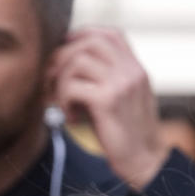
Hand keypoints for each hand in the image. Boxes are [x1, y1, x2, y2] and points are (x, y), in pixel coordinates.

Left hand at [50, 28, 166, 191]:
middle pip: (89, 42)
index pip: (110, 34)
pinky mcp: (108, 101)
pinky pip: (72, 86)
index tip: (65, 53)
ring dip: (60, 81)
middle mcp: (131, 71)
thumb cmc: (124, 132)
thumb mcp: (119, 97)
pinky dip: (64, 100)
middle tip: (51, 80)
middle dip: (63, 58)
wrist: (143, 161)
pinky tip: (70, 118)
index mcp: (135, 68)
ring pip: (77, 61)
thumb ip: (104, 78)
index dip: (83, 36)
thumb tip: (66, 63)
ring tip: (62, 103)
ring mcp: (122, 83)